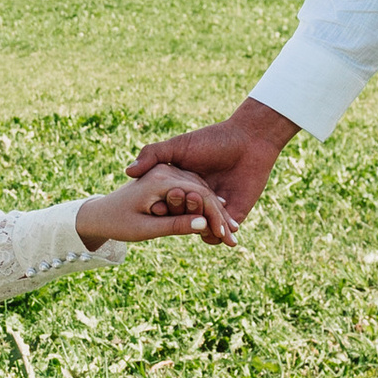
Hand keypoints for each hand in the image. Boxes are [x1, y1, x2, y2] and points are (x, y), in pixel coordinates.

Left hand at [76, 164, 235, 248]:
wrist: (99, 213)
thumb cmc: (117, 223)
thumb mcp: (144, 228)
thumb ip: (174, 225)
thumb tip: (203, 225)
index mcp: (160, 180)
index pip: (198, 196)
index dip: (215, 217)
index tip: (227, 236)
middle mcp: (165, 171)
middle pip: (203, 192)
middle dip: (219, 215)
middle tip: (234, 237)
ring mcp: (167, 172)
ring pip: (199, 190)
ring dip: (214, 209)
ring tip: (230, 230)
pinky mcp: (167, 177)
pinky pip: (192, 188)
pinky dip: (204, 203)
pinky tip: (215, 216)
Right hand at [128, 98, 298, 226]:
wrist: (250, 140)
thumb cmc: (213, 139)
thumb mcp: (177, 145)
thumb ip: (152, 155)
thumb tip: (128, 171)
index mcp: (182, 185)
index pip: (166, 205)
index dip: (159, 210)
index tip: (154, 208)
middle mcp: (197, 199)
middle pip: (181, 219)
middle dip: (178, 220)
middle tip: (181, 208)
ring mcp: (214, 208)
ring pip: (199, 230)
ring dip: (196, 231)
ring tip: (197, 223)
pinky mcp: (233, 215)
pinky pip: (220, 234)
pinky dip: (214, 238)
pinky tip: (213, 233)